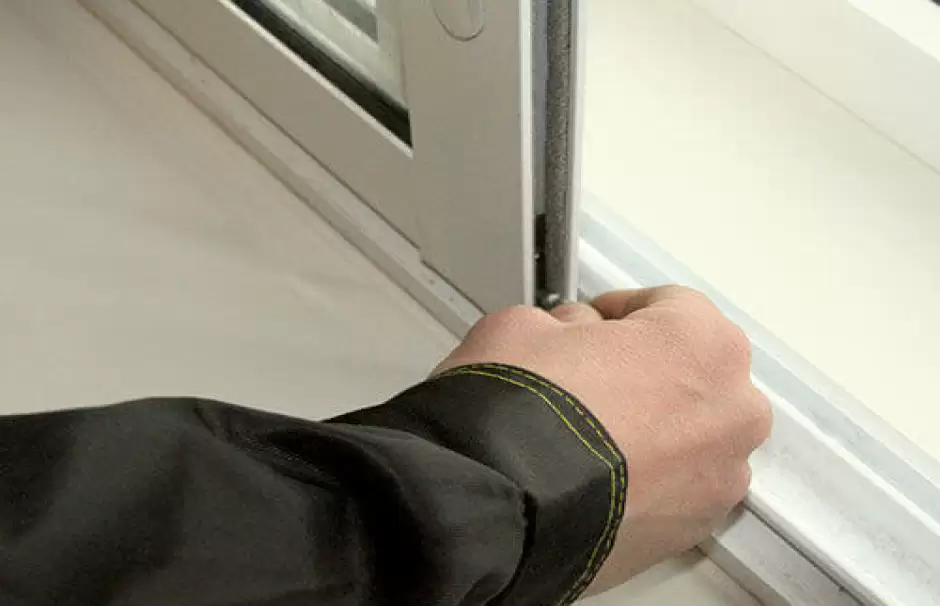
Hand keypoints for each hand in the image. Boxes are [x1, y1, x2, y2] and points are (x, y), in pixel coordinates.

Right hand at [435, 286, 771, 595]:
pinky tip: (598, 474)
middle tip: (593, 379)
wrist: (505, 509)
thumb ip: (569, 322)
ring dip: (653, 430)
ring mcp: (719, 475)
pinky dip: (649, 479)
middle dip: (648, 373)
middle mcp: (731, 409)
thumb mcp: (527, 325)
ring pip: (690, 435)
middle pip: (692, 372)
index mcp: (702, 341)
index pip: (671, 307)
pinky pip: (679, 488)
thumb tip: (573, 337)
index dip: (620, 314)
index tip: (596, 325)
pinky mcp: (695, 530)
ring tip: (592, 435)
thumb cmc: (523, 418)